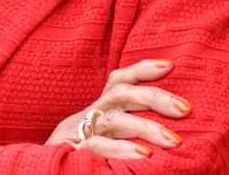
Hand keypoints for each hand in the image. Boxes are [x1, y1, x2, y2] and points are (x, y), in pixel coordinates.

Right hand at [45, 59, 190, 158]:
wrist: (43, 169)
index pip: (119, 80)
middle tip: (185, 108)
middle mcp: (90, 114)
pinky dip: (122, 149)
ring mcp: (80, 132)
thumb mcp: (104, 136)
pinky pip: (98, 146)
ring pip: (114, 119)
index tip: (170, 65)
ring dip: (146, 127)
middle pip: (121, 93)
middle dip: (155, 97)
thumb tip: (170, 128)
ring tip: (174, 140)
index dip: (142, 69)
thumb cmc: (81, 155)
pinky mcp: (74, 151)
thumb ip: (127, 127)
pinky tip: (144, 156)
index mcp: (98, 108)